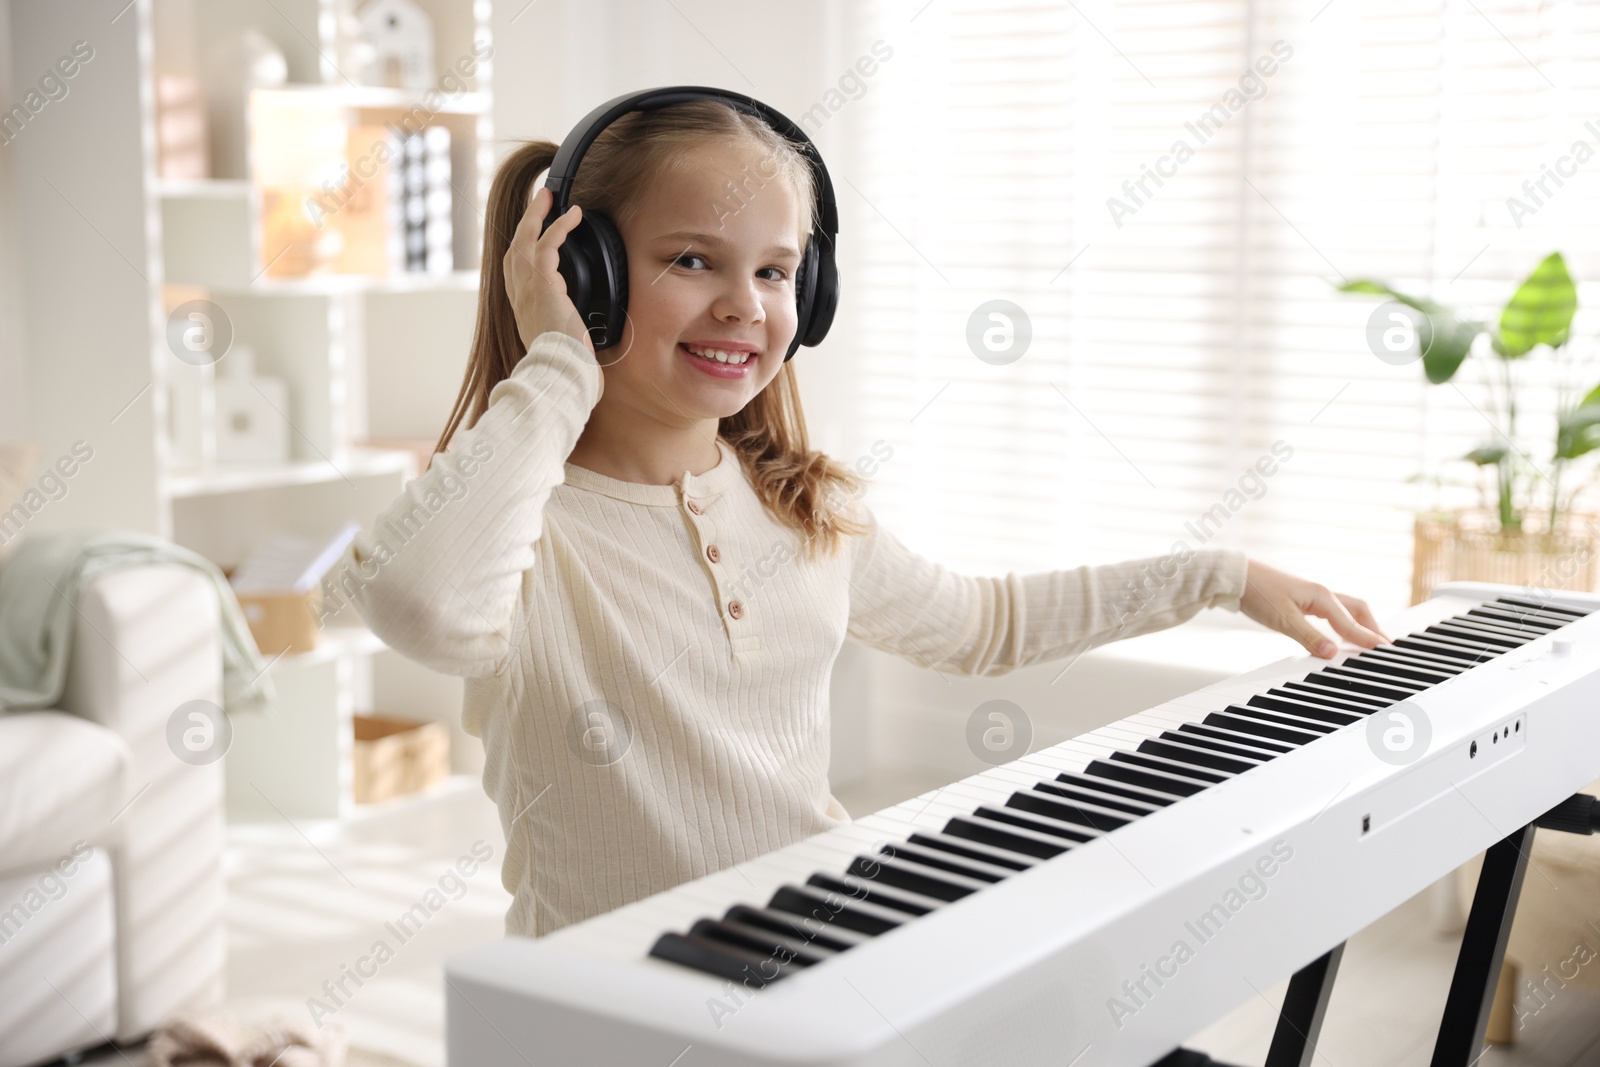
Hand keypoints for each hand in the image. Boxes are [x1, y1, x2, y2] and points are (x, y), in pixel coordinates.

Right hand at [503, 186, 600, 395]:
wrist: (561, 373)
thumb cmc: (566, 365)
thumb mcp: (563, 343)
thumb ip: (565, 328)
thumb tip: (582, 331)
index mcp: (523, 310)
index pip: (514, 272)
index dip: (521, 249)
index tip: (531, 234)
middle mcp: (519, 297)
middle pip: (514, 249)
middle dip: (525, 223)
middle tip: (539, 201)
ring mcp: (526, 290)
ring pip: (524, 241)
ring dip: (536, 215)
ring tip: (548, 196)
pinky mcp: (542, 285)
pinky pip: (546, 246)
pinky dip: (559, 227)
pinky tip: (572, 215)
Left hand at [1239, 558, 1389, 658]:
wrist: (1235, 577)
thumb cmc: (1258, 593)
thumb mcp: (1283, 620)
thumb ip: (1310, 637)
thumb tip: (1333, 654)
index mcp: (1323, 596)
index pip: (1352, 623)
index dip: (1369, 639)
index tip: (1387, 652)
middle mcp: (1323, 594)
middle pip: (1358, 611)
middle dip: (1373, 629)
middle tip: (1386, 647)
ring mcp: (1313, 595)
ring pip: (1347, 610)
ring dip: (1361, 625)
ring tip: (1370, 641)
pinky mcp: (1303, 599)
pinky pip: (1333, 612)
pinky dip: (1344, 623)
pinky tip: (1341, 632)